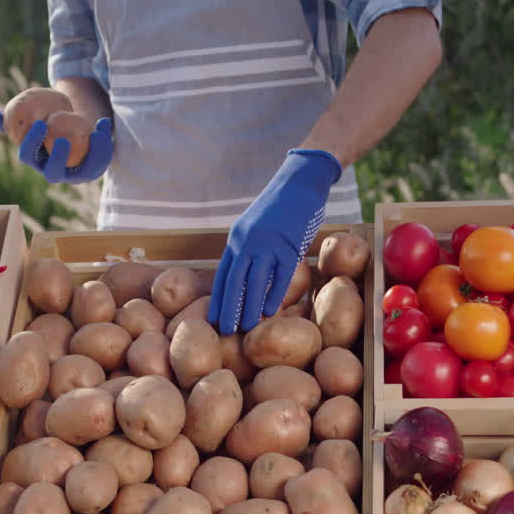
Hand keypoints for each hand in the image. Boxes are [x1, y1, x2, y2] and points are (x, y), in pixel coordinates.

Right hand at [0, 112, 112, 183]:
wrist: (73, 125)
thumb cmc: (49, 119)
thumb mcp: (33, 115)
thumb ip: (15, 117)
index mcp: (35, 158)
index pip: (27, 156)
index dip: (32, 143)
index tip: (41, 124)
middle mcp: (53, 170)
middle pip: (52, 173)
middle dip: (58, 158)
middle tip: (63, 141)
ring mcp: (74, 173)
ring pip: (83, 173)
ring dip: (90, 154)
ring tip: (95, 133)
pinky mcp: (92, 170)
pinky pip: (100, 162)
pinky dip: (104, 145)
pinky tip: (103, 123)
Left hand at [208, 149, 341, 334]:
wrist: (300, 182)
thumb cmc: (279, 207)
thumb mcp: (254, 226)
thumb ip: (248, 248)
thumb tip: (244, 276)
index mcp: (237, 238)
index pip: (223, 273)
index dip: (218, 298)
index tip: (213, 319)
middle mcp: (248, 241)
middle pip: (234, 280)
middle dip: (228, 307)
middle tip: (225, 331)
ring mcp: (268, 243)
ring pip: (254, 280)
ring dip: (248, 306)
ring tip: (245, 328)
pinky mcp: (290, 244)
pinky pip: (280, 275)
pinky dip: (273, 294)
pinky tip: (268, 312)